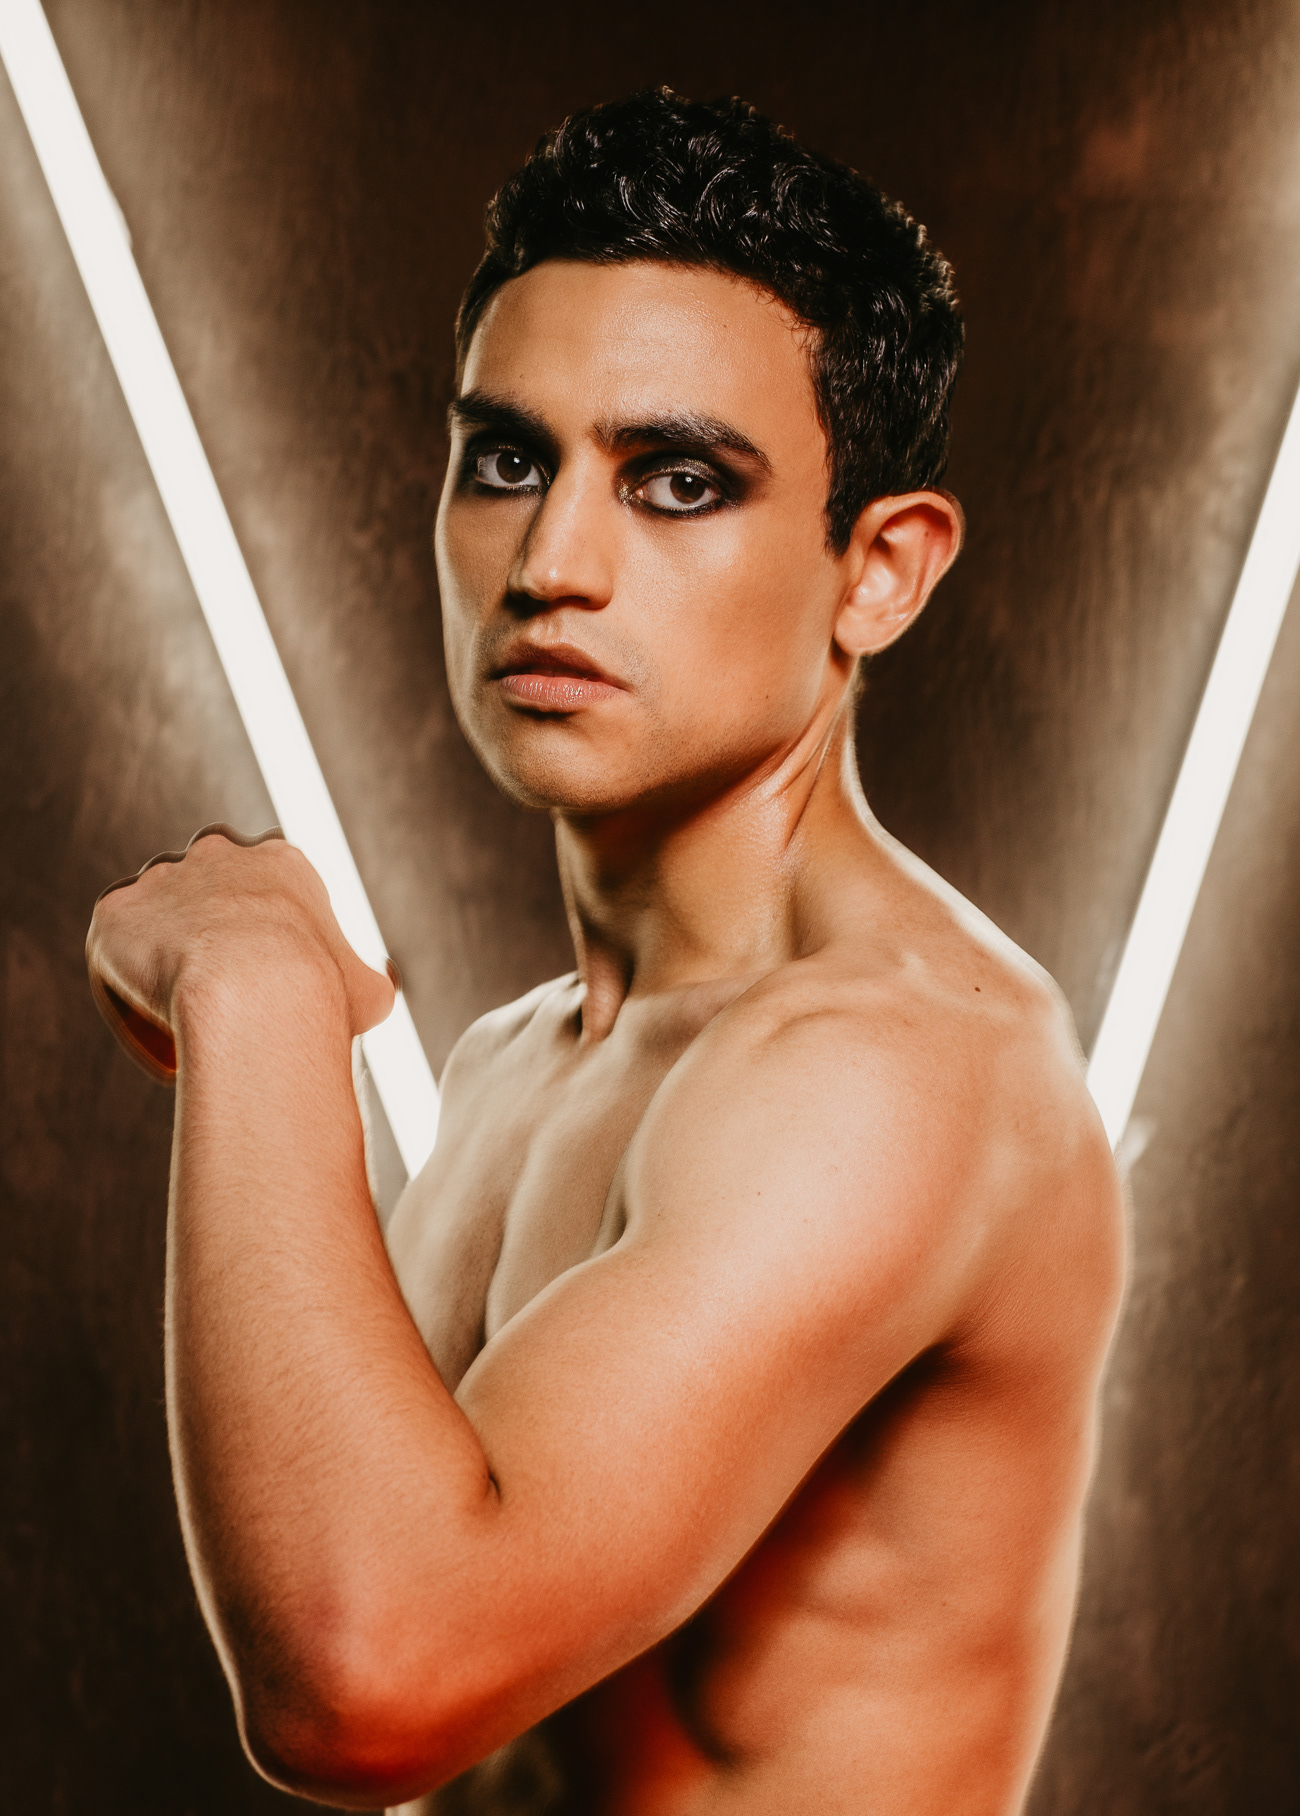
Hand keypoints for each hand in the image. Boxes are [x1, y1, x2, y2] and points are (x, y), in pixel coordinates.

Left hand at [85, 824, 395, 1081]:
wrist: (254, 992)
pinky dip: (126, 996)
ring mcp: (162, 878)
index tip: (268, 986)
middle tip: (219, 1001)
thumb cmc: (319, 995)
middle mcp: (219, 855)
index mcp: (281, 862)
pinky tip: (156, 1040)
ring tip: (183, 1030)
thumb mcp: (370, 990)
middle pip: (207, 893)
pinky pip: (114, 956)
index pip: (268, 890)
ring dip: (163, 967)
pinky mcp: (115, 911)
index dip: (266, 943)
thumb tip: (380, 985)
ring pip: (156, 924)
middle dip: (208, 941)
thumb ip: (373, 981)